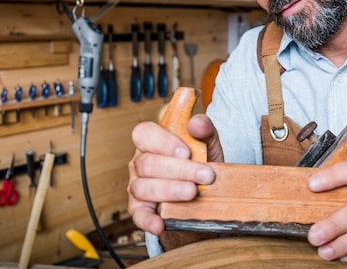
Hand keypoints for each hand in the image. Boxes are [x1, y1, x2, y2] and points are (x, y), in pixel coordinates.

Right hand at [126, 114, 223, 235]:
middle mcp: (141, 162)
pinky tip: (160, 223)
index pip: (144, 133)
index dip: (163, 142)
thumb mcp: (208, 144)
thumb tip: (195, 123)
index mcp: (152, 141)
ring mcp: (138, 186)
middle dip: (179, 170)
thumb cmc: (201, 163)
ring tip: (192, 193)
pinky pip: (138, 215)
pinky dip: (147, 220)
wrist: (205, 193)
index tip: (186, 151)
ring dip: (170, 190)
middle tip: (205, 175)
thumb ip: (205, 129)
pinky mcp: (141, 209)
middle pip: (148, 163)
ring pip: (143, 187)